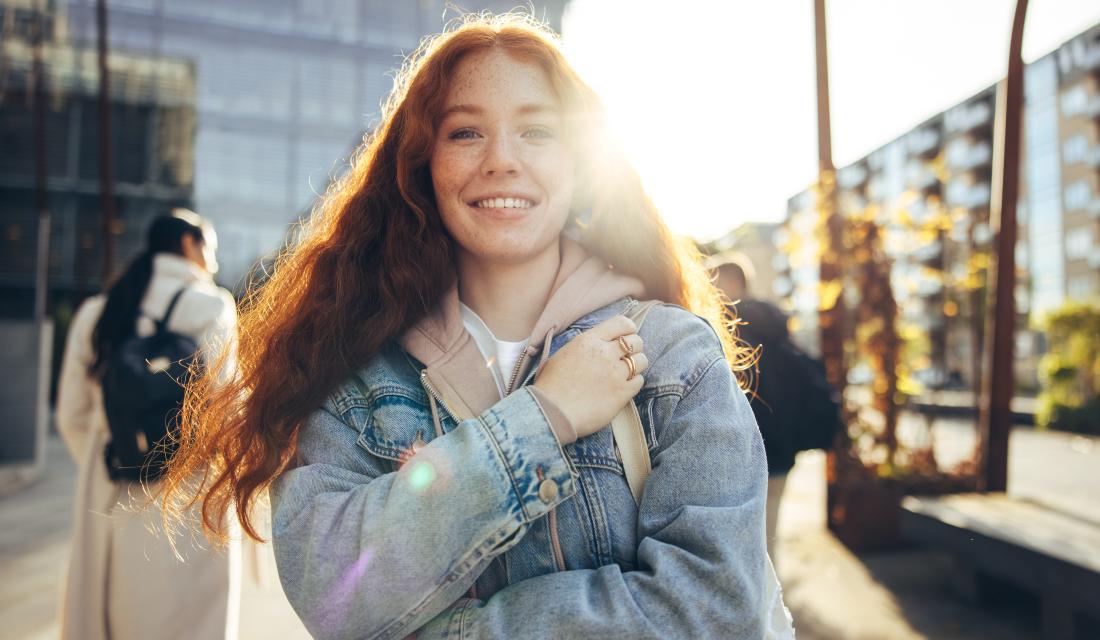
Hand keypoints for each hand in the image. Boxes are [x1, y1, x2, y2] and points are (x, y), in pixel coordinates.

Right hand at [533, 315, 647, 438]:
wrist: (551, 412)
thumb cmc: (551, 385)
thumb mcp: (564, 353)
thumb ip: (585, 346)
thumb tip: (600, 344)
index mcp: (589, 340)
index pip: (622, 323)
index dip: (628, 329)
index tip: (626, 336)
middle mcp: (605, 353)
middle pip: (636, 341)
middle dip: (634, 348)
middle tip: (625, 358)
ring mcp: (615, 373)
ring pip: (641, 361)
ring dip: (636, 366)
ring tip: (625, 373)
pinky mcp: (622, 393)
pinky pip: (639, 381)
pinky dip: (633, 383)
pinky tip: (622, 387)